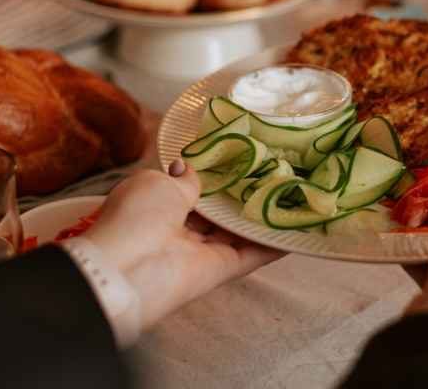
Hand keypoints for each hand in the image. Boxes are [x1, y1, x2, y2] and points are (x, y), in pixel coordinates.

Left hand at [83, 165, 281, 332]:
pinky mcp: (222, 269)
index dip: (211, 177)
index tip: (237, 158)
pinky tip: (298, 227)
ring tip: (292, 192)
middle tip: (272, 171)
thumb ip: (182, 178)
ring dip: (261, 217)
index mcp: (157, 208)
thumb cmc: (136, 217)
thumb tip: (188, 167)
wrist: (129, 269)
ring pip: (238, 233)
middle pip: (217, 214)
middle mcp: (180, 231)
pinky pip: (253, 254)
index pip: (188, 191)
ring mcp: (203, 252)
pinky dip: (274, 243)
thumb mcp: (158, 184)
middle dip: (240, 195)